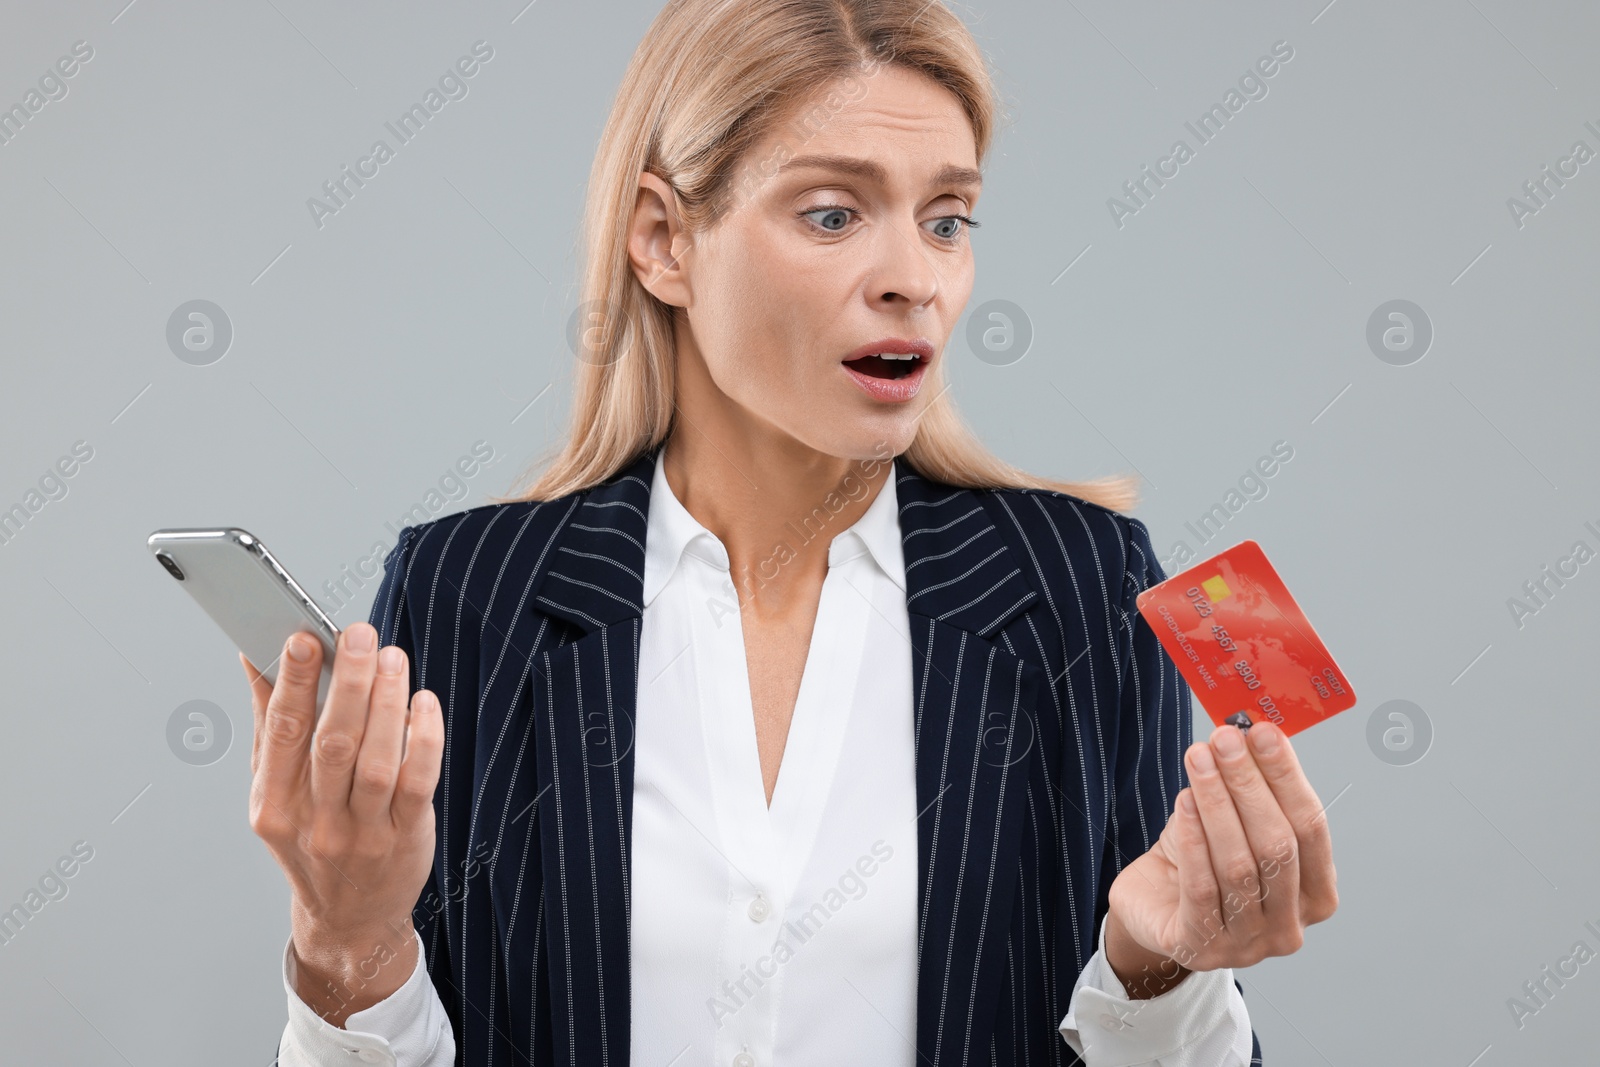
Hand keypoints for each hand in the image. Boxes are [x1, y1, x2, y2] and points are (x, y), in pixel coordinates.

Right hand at [241, 622, 443, 1024]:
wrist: (350, 918)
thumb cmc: (311, 839)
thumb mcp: (274, 792)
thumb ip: (270, 723)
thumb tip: (257, 656)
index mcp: (273, 805)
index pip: (282, 734)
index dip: (294, 683)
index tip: (304, 636)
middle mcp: (315, 821)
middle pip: (332, 743)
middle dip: (347, 682)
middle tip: (359, 634)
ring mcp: (362, 833)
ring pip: (377, 760)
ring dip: (387, 702)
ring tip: (392, 658)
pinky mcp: (405, 836)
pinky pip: (418, 781)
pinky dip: (423, 738)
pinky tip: (423, 702)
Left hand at [1103, 721, 1337, 997]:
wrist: (1153, 905)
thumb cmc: (1203, 860)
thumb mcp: (1235, 823)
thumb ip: (1253, 788)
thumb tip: (1248, 731)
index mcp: (1316, 896)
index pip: (1312, 829)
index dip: (1288, 778)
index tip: (1264, 733)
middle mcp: (1290, 928)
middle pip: (1277, 847)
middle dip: (1250, 785)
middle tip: (1225, 739)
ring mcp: (1248, 945)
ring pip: (1239, 866)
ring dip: (1217, 804)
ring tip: (1198, 759)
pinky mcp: (1201, 948)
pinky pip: (1202, 888)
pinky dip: (1194, 840)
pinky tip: (1184, 801)